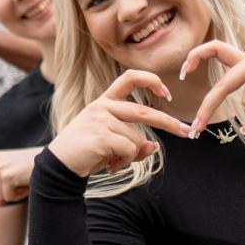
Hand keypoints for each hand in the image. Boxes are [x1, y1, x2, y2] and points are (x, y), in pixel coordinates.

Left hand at [0, 146, 41, 217]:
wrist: (52, 159)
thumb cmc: (33, 167)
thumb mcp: (14, 179)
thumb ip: (2, 190)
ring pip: (1, 196)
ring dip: (14, 195)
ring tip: (26, 181)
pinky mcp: (6, 176)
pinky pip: (9, 197)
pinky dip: (19, 195)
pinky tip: (27, 183)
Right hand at [48, 69, 190, 177]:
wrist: (59, 166)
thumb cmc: (85, 154)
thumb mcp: (111, 145)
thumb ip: (133, 144)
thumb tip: (154, 146)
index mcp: (104, 102)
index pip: (129, 78)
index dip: (150, 80)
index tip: (166, 92)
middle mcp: (102, 106)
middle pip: (144, 112)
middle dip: (168, 122)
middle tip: (186, 131)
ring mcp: (101, 119)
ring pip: (137, 137)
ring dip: (131, 155)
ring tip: (114, 162)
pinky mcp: (101, 135)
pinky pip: (130, 149)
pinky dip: (125, 162)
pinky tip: (110, 166)